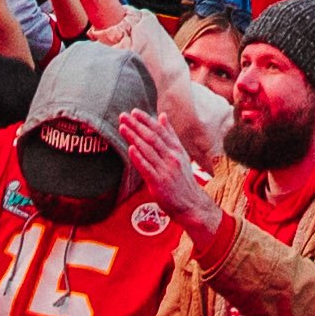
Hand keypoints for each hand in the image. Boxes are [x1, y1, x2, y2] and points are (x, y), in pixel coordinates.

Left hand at [108, 104, 215, 226]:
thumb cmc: (183, 179)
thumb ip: (170, 135)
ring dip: (134, 137)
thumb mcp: (180, 153)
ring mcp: (166, 170)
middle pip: (152, 137)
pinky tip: (130, 149)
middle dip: (136, 125)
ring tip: (122, 128)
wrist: (192, 203)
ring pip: (148, 150)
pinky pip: (147, 168)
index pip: (160, 130)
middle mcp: (172, 157)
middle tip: (123, 116)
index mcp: (176, 149)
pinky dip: (138, 158)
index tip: (134, 112)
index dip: (146, 120)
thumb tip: (162, 116)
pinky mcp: (159, 183)